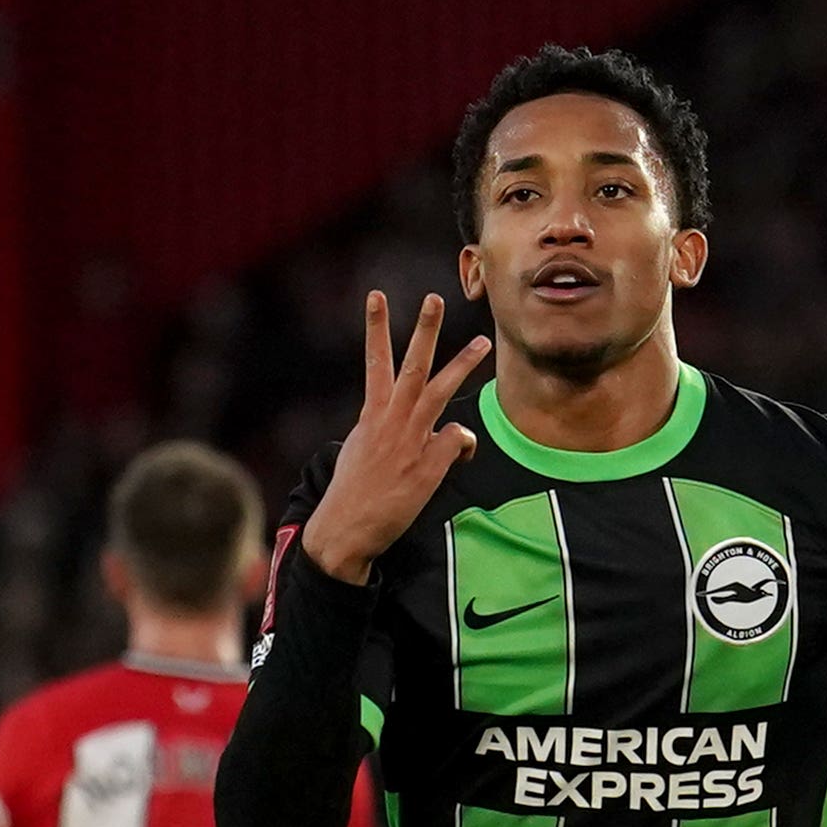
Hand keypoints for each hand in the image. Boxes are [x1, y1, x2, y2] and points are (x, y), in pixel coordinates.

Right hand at [299, 291, 490, 583]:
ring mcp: (411, 441)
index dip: (376, 327)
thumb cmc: (353, 492)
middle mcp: (391, 421)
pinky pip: (458, 440)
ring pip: (441, 392)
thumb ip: (385, 429)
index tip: (376, 296)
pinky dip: (463, 444)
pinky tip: (458, 457)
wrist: (345, 530)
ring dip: (463, 364)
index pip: (375, 361)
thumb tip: (411, 427)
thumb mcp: (360, 450)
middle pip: (412, 366)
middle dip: (424, 330)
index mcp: (372, 415)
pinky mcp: (427, 466)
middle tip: (434, 299)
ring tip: (482, 342)